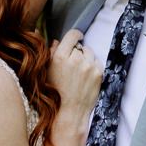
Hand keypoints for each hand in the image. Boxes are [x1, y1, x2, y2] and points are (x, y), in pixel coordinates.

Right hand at [49, 30, 102, 145]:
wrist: (70, 110)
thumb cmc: (55, 91)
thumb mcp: (47, 71)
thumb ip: (51, 53)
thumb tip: (54, 40)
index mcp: (60, 56)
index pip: (72, 35)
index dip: (75, 35)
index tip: (76, 37)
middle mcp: (76, 59)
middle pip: (80, 46)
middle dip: (77, 52)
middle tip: (72, 64)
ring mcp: (89, 66)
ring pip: (89, 52)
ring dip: (85, 58)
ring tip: (78, 72)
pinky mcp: (98, 72)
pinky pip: (96, 62)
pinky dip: (92, 66)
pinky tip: (85, 76)